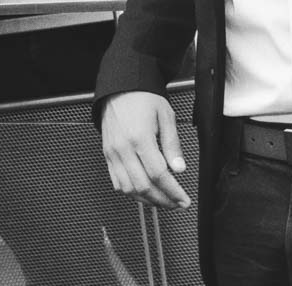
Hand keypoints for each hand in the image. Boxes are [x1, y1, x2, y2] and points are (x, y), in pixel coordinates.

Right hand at [100, 91, 190, 208]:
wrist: (119, 89)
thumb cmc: (142, 98)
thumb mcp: (165, 116)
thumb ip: (172, 144)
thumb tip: (179, 168)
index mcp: (139, 138)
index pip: (158, 174)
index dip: (173, 191)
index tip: (183, 199)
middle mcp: (123, 148)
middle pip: (143, 186)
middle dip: (162, 200)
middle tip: (176, 203)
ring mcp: (113, 154)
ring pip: (128, 189)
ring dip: (147, 200)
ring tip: (163, 201)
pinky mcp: (107, 156)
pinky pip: (117, 182)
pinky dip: (131, 192)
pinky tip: (144, 192)